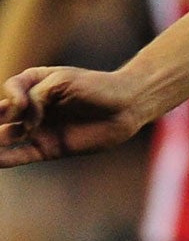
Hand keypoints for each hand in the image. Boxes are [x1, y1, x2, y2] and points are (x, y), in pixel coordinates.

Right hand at [0, 65, 147, 165]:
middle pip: (2, 114)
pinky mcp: (48, 148)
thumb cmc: (96, 87)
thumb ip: (37, 95)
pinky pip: (21, 155)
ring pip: (7, 136)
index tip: (24, 104)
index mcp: (34, 84)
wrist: (125, 106)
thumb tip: (20, 121)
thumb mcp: (63, 81)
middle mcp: (33, 108)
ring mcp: (39, 129)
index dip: (14, 97)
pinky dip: (5, 158)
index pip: (11, 89)